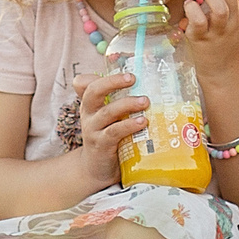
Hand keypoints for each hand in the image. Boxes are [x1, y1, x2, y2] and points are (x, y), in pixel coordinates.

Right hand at [77, 67, 147, 186]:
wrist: (97, 169)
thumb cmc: (110, 138)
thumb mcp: (112, 118)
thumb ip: (123, 102)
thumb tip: (153, 86)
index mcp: (91, 104)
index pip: (86, 83)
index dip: (100, 75)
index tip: (124, 69)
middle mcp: (89, 113)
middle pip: (93, 91)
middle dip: (112, 82)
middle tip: (133, 78)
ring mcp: (93, 130)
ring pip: (107, 111)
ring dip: (127, 104)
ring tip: (145, 101)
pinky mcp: (101, 145)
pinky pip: (114, 132)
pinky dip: (128, 125)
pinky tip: (142, 122)